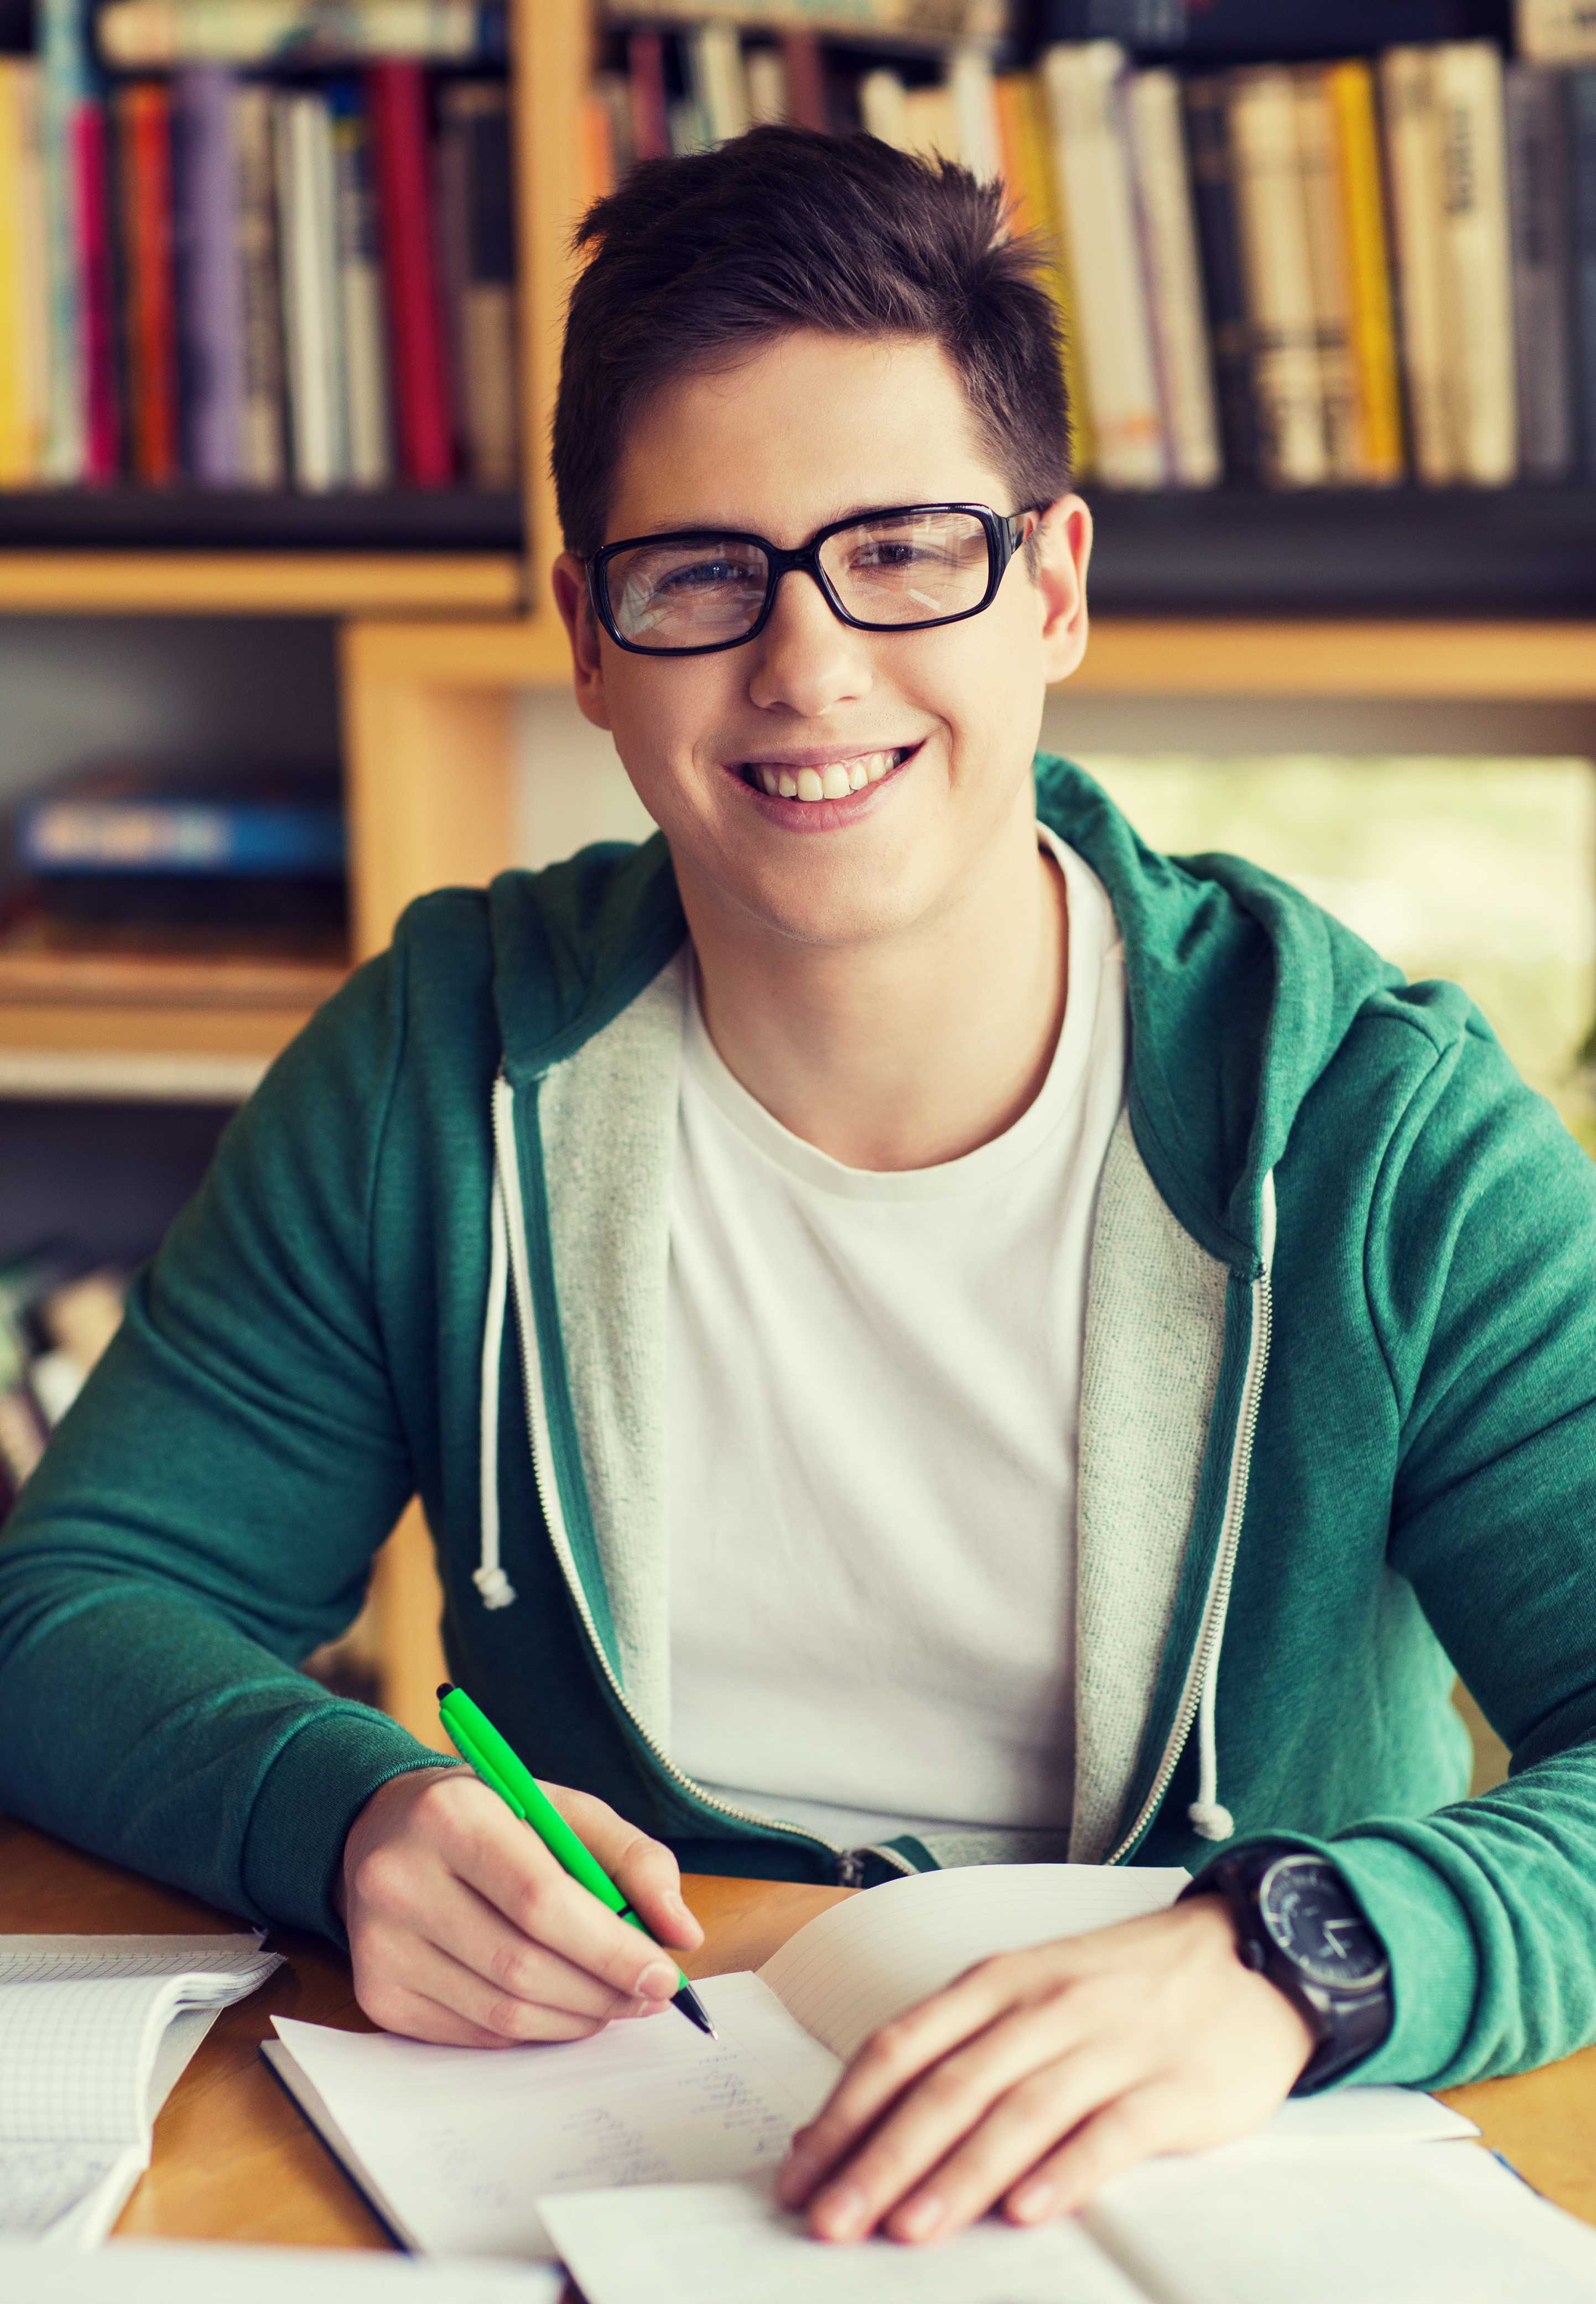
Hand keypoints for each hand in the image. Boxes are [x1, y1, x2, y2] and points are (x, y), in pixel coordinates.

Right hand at [337, 1765, 702, 2046]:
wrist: (384, 1829)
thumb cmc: (491, 1817)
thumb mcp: (564, 1809)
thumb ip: (633, 1859)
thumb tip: (682, 1932)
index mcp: (451, 1814)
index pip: (540, 1900)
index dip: (610, 1948)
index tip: (665, 1976)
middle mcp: (400, 1878)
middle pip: (522, 1965)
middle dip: (602, 1991)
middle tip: (650, 1996)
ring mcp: (380, 1942)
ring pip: (501, 2013)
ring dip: (575, 2019)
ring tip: (614, 2002)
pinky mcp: (377, 1992)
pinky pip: (474, 2035)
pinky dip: (532, 2030)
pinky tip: (560, 2007)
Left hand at [776, 1895, 1315, 2244]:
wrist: (1249, 1957)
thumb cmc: (1120, 1987)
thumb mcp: (1029, 1994)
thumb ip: (950, 2051)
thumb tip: (850, 2126)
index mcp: (998, 1981)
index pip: (902, 2047)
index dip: (845, 2113)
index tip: (799, 2176)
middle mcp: (1045, 2006)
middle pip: (948, 2086)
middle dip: (881, 2158)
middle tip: (831, 2221)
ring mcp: (1110, 2044)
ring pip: (1018, 2111)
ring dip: (958, 2174)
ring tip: (908, 2228)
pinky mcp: (1173, 2087)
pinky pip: (1110, 2132)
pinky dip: (1065, 2172)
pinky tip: (1026, 2211)